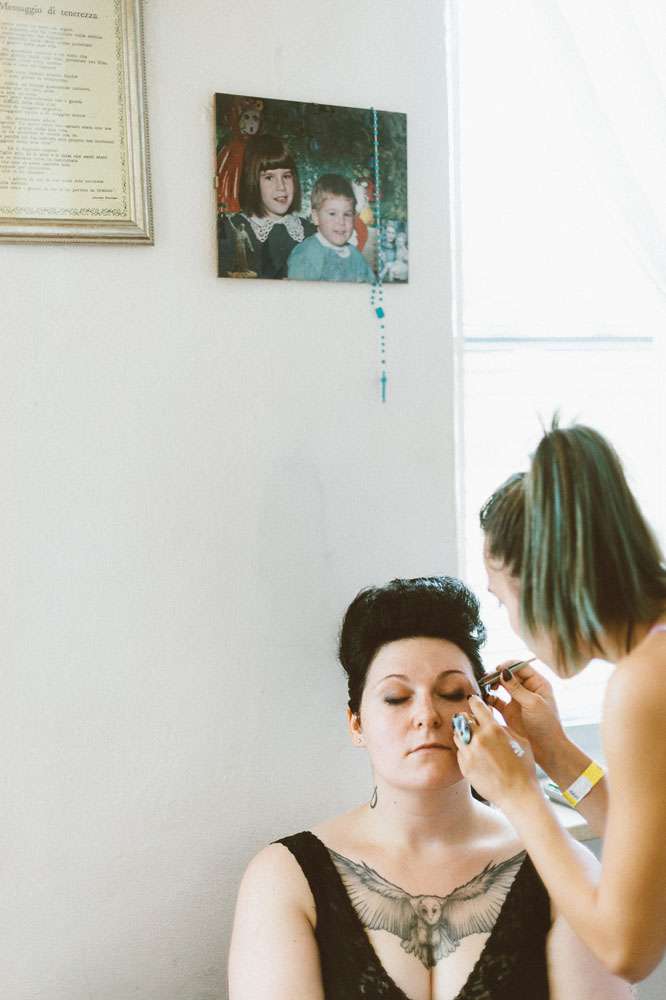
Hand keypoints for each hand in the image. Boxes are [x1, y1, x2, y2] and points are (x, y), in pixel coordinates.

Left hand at [453, 695, 540, 810]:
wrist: (517, 794)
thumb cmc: (523, 767)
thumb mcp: (520, 740)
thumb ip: (503, 725)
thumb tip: (491, 716)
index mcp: (493, 729)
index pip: (475, 706)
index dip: (474, 701)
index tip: (473, 701)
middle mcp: (478, 739)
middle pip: (461, 718)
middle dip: (467, 718)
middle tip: (473, 722)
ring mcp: (469, 753)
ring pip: (457, 734)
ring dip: (464, 733)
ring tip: (474, 739)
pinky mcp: (464, 766)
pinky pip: (459, 751)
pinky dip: (465, 749)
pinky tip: (475, 755)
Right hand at [485, 661, 565, 772]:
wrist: (547, 749)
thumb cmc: (546, 725)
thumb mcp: (533, 703)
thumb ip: (516, 688)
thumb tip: (503, 672)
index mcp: (537, 683)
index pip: (520, 666)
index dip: (508, 666)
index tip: (497, 670)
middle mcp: (526, 689)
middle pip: (508, 674)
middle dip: (497, 674)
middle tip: (487, 678)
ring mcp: (517, 700)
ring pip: (500, 686)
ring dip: (491, 685)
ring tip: (485, 688)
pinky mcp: (508, 711)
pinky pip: (495, 700)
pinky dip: (489, 698)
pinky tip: (485, 699)